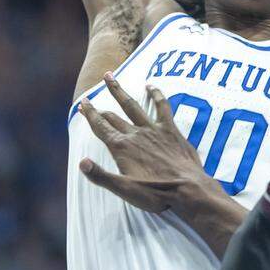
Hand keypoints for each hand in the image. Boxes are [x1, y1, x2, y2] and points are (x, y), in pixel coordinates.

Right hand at [78, 75, 211, 212]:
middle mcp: (135, 135)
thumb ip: (101, 176)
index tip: (82, 104)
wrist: (188, 189)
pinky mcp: (170, 130)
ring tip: (110, 76)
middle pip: (113, 116)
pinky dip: (156, 94)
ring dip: (119, 91)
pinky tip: (151, 85)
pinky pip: (162, 106)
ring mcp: (153, 130)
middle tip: (89, 98)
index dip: (89, 115)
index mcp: (121, 148)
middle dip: (99, 107)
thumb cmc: (156, 193)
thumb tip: (81, 162)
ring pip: (132, 105)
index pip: (100, 127)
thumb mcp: (124, 190)